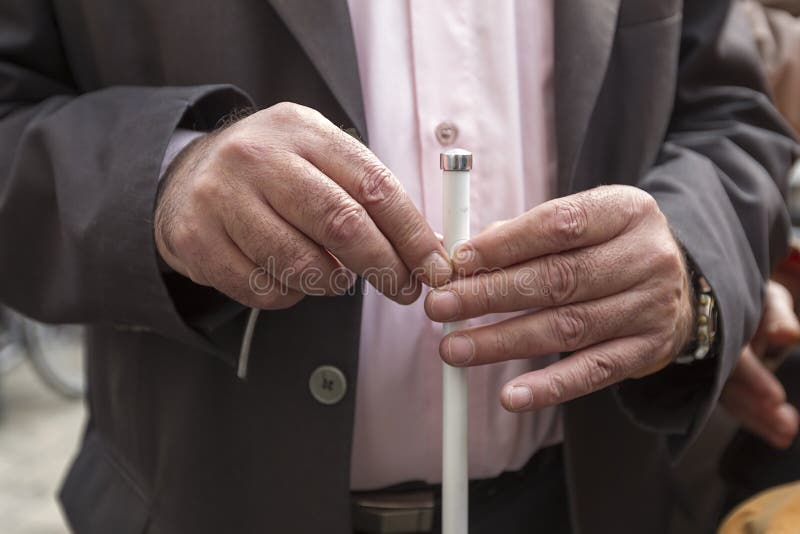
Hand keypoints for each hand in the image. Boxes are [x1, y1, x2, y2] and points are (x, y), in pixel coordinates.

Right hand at [155, 102, 450, 308]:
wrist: (187, 176)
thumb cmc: (272, 174)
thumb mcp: (320, 160)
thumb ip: (370, 196)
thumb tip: (428, 249)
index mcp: (303, 131)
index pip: (373, 186)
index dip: (411, 235)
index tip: (434, 268)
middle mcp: (258, 157)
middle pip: (341, 224)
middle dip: (384, 266)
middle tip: (403, 289)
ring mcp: (222, 197)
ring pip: (301, 265)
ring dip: (331, 284)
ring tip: (333, 277)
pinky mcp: (197, 240)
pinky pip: (264, 289)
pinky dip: (290, 294)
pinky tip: (287, 276)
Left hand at [424, 185, 693, 410]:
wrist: (675, 282)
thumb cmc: (607, 246)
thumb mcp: (581, 222)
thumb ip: (524, 234)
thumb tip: (461, 257)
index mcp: (625, 211)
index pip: (560, 224)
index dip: (505, 244)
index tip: (458, 261)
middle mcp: (646, 256)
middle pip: (559, 278)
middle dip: (491, 295)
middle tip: (442, 308)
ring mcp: (651, 306)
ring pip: (568, 327)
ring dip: (504, 341)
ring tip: (456, 349)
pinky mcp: (648, 350)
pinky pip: (593, 372)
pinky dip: (549, 387)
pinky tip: (511, 396)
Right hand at [721, 280, 799, 448]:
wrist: (725, 300)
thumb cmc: (752, 298)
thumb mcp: (767, 299)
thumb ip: (778, 316)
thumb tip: (790, 336)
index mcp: (719, 330)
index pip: (736, 359)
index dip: (754, 378)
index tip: (776, 398)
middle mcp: (710, 355)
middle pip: (729, 387)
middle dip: (757, 409)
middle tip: (787, 426)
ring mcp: (712, 372)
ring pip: (730, 400)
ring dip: (758, 420)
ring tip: (787, 435)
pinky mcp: (720, 386)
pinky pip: (734, 404)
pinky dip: (756, 420)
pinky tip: (780, 435)